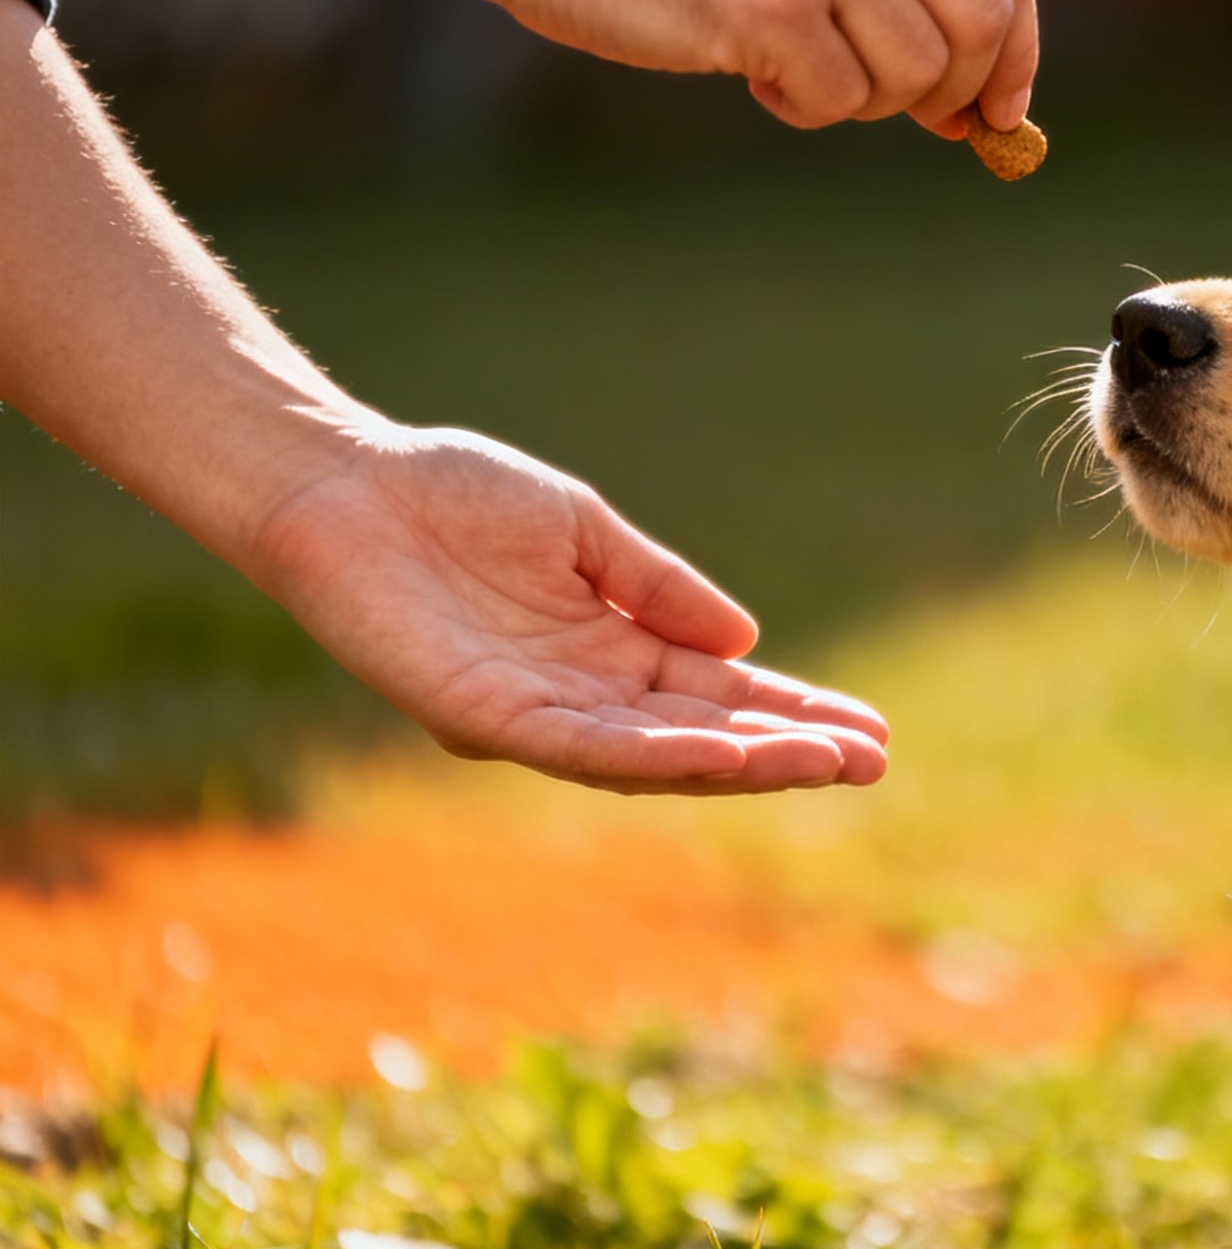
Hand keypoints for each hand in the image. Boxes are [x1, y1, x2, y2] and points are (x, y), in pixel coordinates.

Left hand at [243, 425, 887, 794]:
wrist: (342, 484)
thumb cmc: (450, 495)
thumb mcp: (583, 530)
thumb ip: (658, 586)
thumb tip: (747, 638)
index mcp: (608, 650)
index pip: (718, 694)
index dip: (792, 711)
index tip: (869, 730)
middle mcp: (578, 695)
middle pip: (700, 737)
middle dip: (786, 752)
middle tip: (872, 762)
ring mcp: (532, 713)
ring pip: (653, 757)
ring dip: (740, 764)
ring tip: (822, 763)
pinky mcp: (481, 716)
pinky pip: (577, 747)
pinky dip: (652, 757)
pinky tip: (716, 754)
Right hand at [513, 0, 1037, 133]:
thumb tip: (982, 100)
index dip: (1018, 49)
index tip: (1002, 108)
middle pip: (984, 24)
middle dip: (958, 92)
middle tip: (904, 112)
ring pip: (918, 73)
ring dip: (864, 100)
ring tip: (794, 66)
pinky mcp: (770, 4)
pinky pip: (839, 101)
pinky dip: (803, 109)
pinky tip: (751, 69)